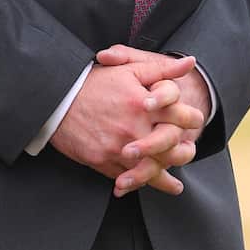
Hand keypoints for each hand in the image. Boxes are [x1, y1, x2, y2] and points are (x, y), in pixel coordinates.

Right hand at [50, 57, 199, 196]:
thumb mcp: (130, 69)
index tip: (192, 123)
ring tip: (174, 185)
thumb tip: (191, 63)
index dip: (192, 120)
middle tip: (186, 153)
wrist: (56, 100)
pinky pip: (126, 178)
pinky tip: (144, 185)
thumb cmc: (94, 83)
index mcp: (145, 105)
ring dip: (165, 179)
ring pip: (151, 170)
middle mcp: (134, 129)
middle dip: (183, 154)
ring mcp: (118, 148)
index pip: (183, 117)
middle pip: (171, 149)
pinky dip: (138, 184)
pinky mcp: (102, 161)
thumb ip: (162, 69)